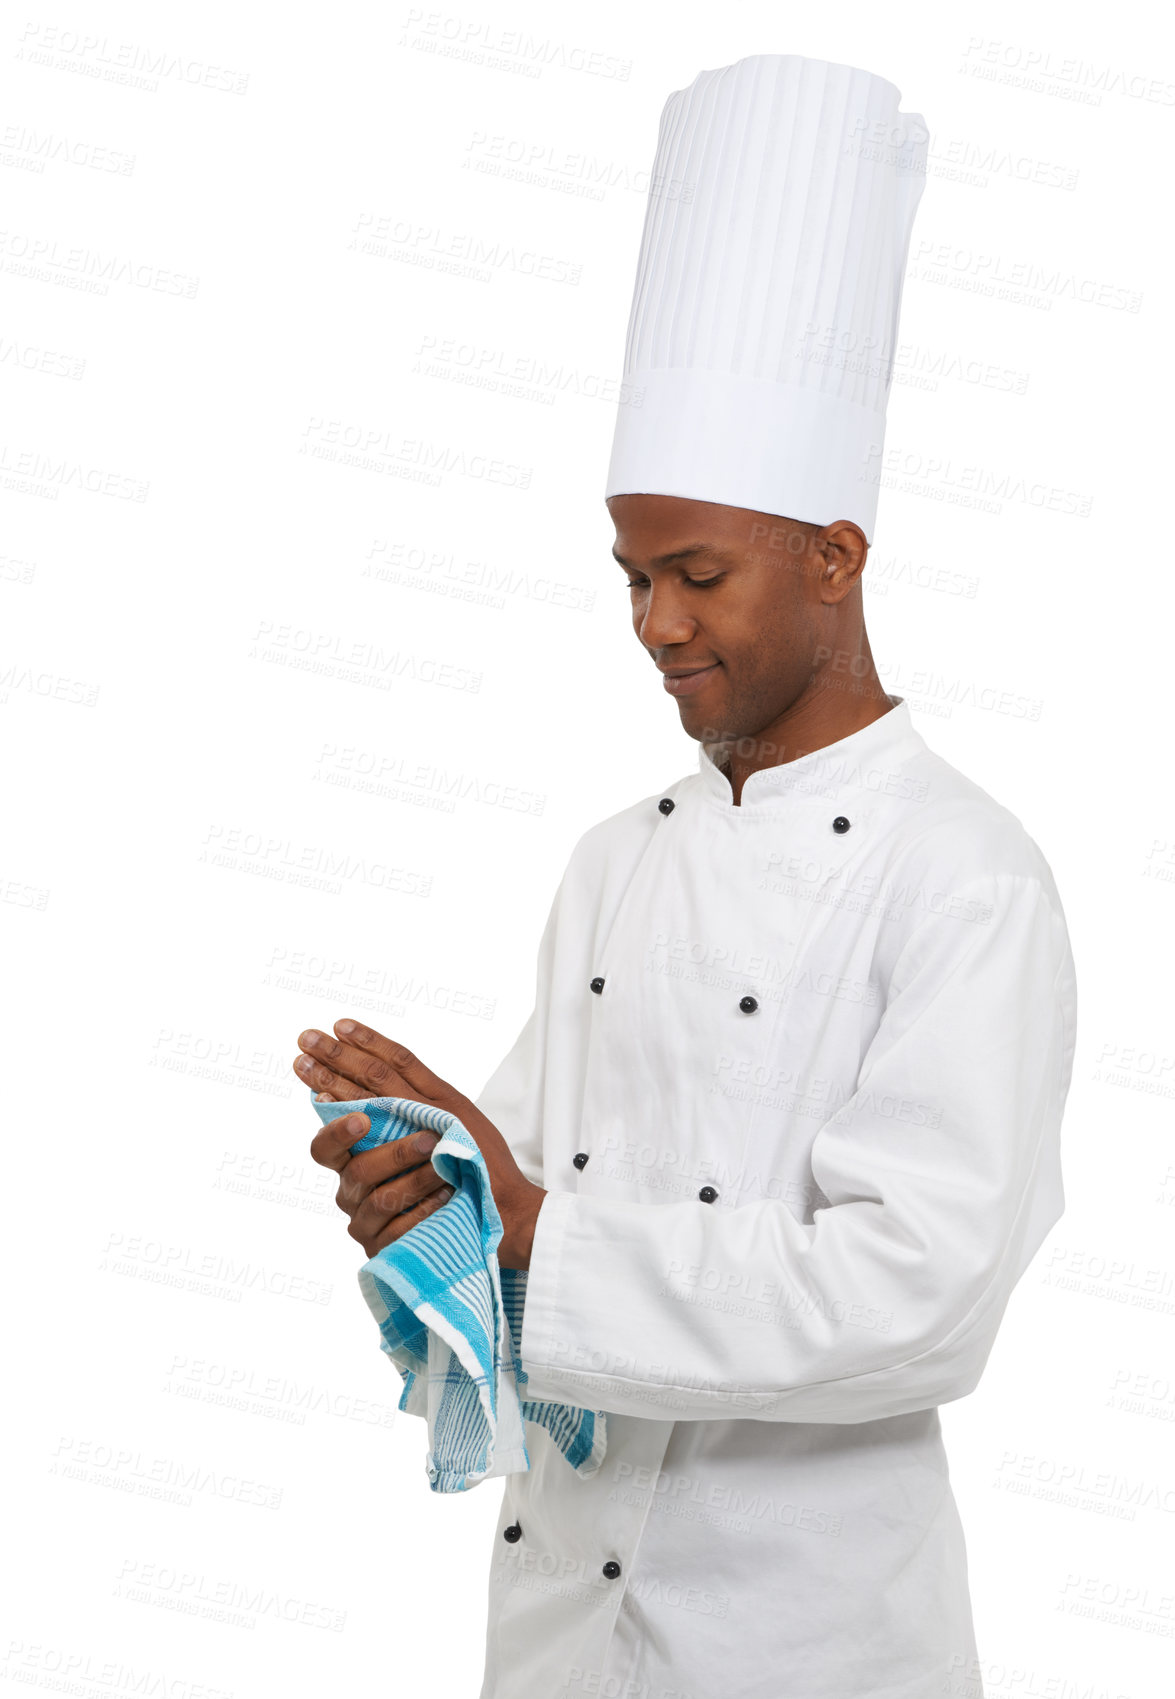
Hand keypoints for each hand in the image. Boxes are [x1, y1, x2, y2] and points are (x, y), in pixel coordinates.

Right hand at [294, 1019, 546, 1268]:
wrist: (505, 1205)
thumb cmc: (469, 1152)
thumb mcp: (442, 1107)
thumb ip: (399, 1078)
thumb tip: (347, 1036)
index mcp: (360, 1152)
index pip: (327, 1134)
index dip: (328, 1116)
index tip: (340, 1098)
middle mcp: (356, 1186)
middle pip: (346, 1166)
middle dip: (376, 1146)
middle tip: (393, 1129)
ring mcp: (369, 1221)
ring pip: (374, 1196)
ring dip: (407, 1172)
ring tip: (438, 1156)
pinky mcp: (389, 1250)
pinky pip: (396, 1232)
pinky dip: (423, 1208)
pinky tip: (445, 1195)